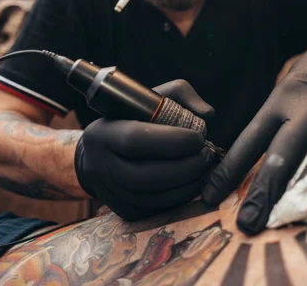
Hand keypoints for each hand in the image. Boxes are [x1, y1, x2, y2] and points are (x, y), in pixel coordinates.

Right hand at [75, 80, 217, 220]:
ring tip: (206, 170)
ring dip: (186, 186)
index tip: (199, 138)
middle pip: (144, 175)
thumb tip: (207, 114)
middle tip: (208, 156)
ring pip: (151, 197)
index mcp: (102, 133)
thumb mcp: (151, 98)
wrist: (100, 154)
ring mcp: (109, 192)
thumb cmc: (133, 120)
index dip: (171, 142)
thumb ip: (181, 95)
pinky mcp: (123, 211)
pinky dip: (179, 199)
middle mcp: (98, 165)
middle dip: (185, 167)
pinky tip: (194, 184)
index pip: (135, 140)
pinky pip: (155, 209)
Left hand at [201, 1, 306, 234]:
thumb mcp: (289, 91)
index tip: (210, 198)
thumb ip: (276, 125)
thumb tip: (244, 172)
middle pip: (285, 150)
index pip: (251, 138)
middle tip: (250, 222)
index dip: (230, 169)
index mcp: (283, 99)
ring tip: (301, 215)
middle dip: (265, 189)